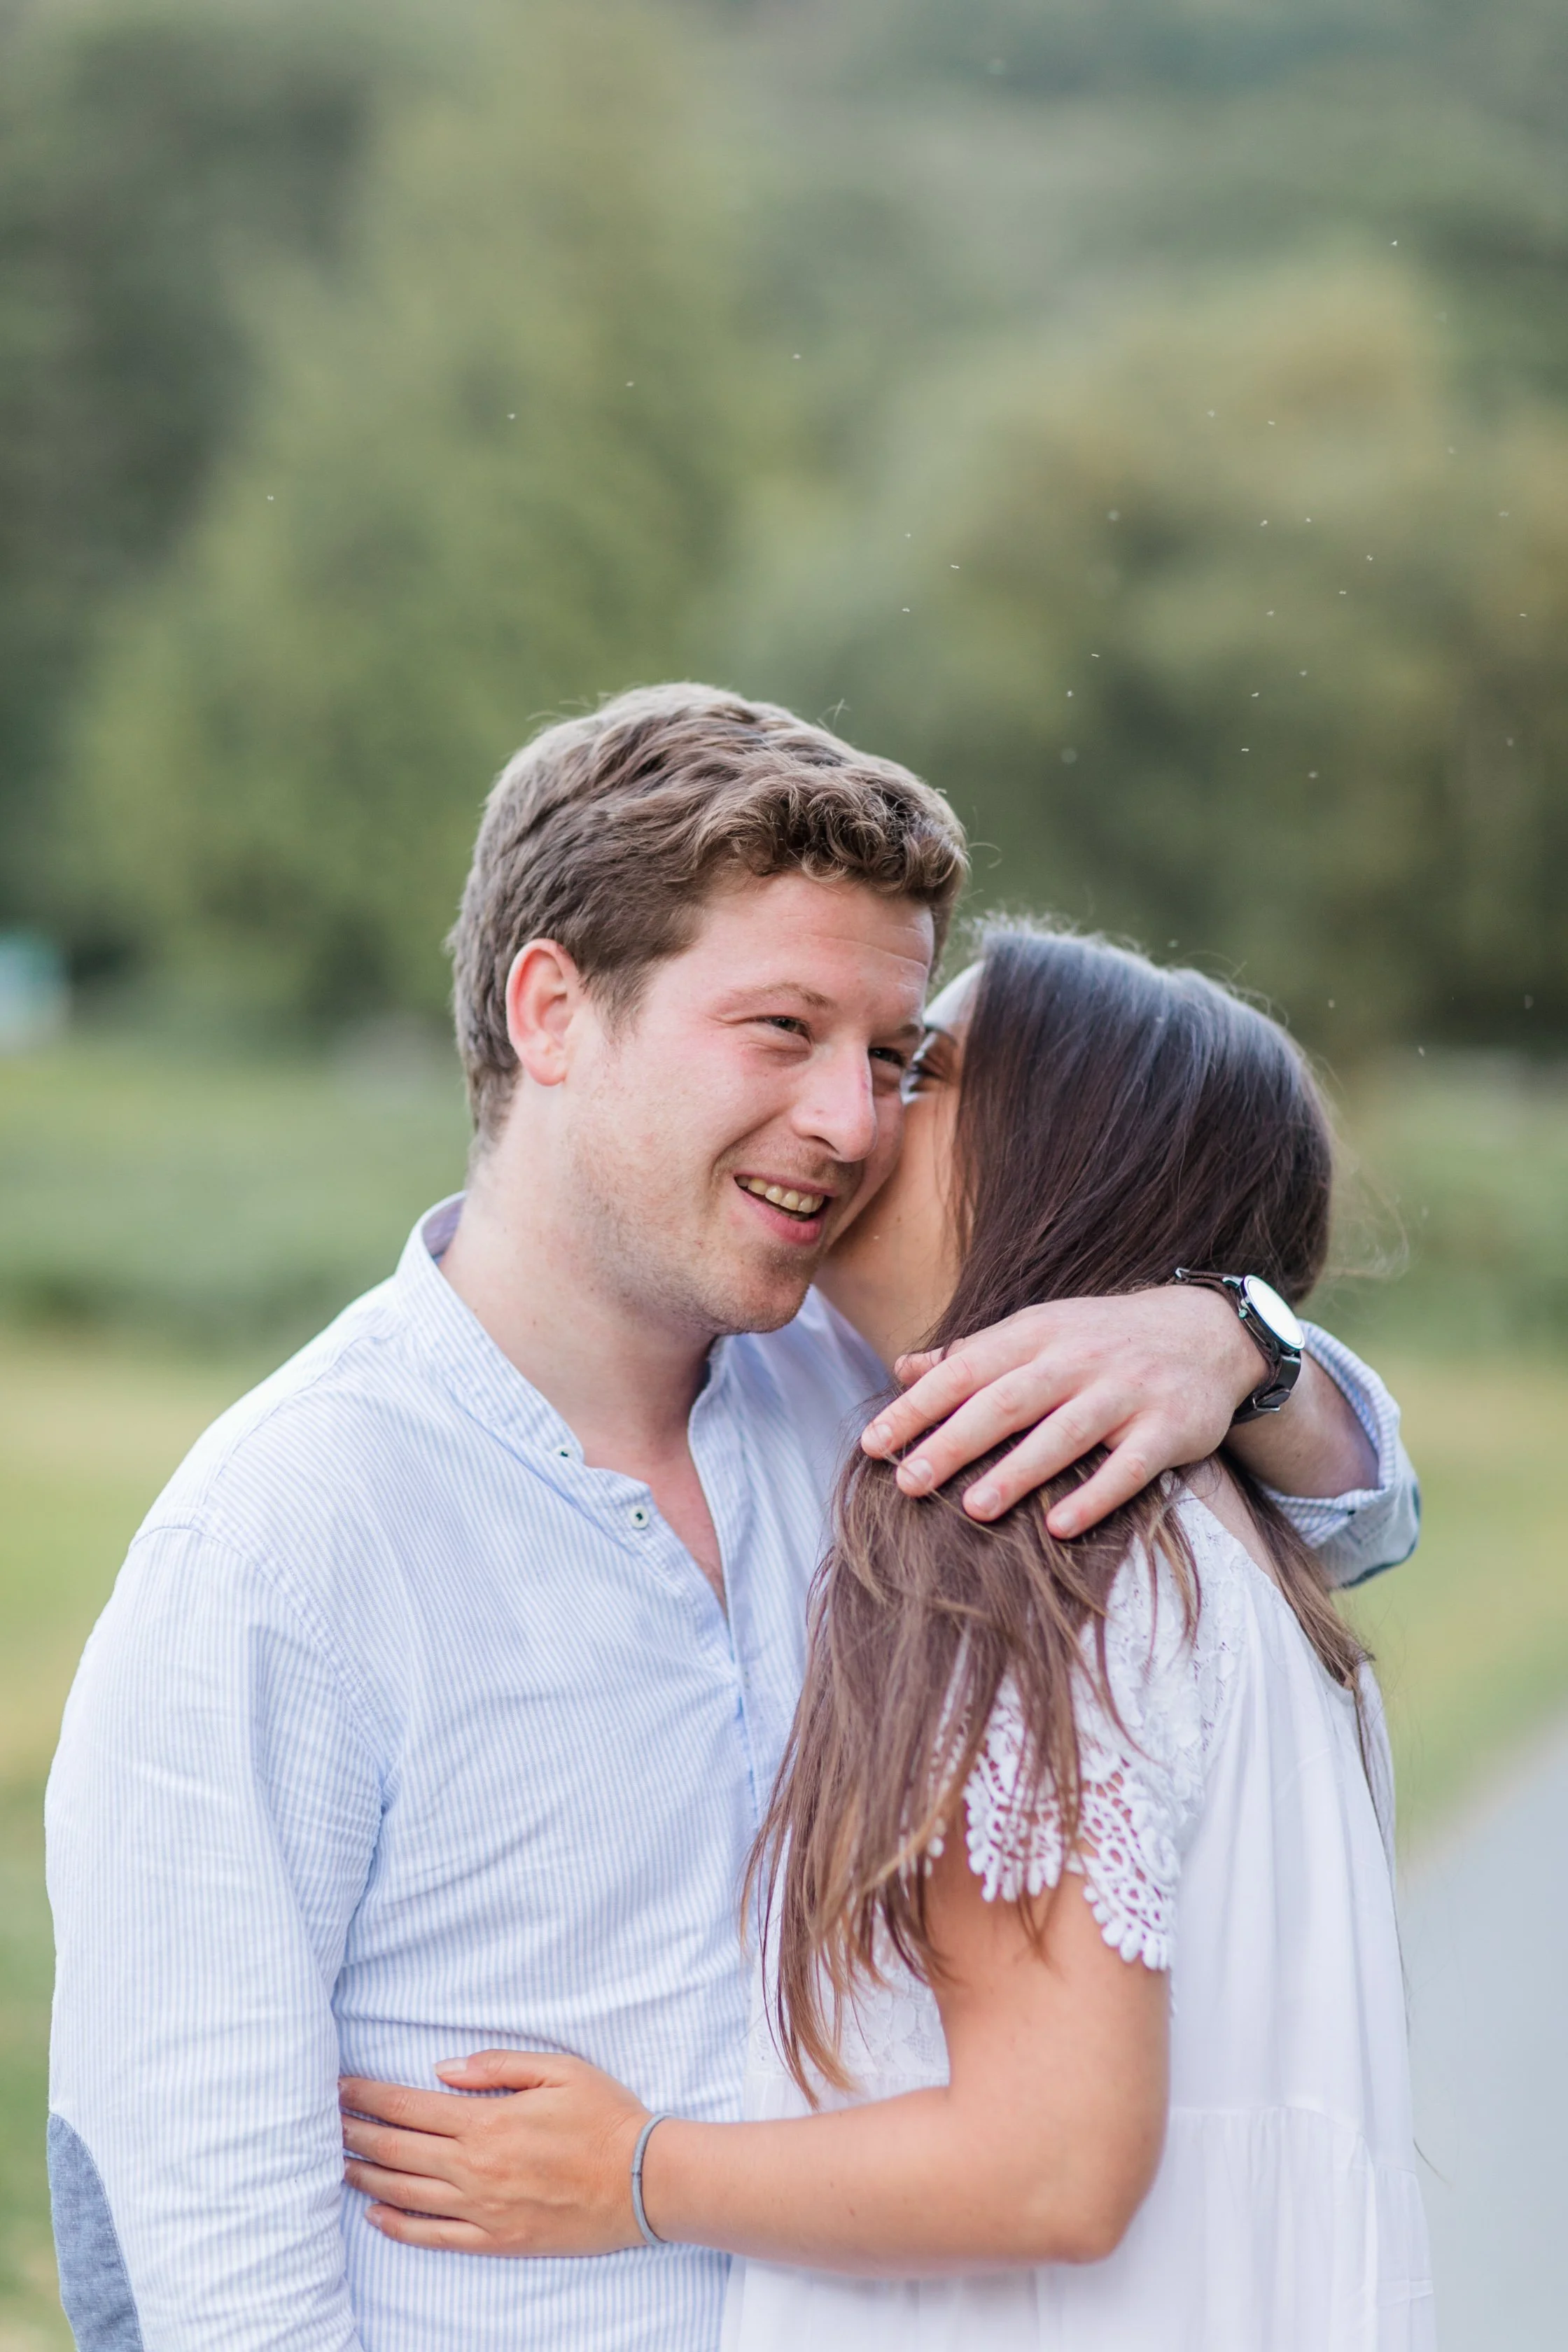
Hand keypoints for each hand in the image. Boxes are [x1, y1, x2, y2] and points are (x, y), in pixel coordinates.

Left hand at [339, 2050, 648, 2255]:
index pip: (409, 2107)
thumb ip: (497, 2065)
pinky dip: (399, 2226)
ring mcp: (482, 2208)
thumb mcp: (559, 2069)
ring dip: (367, 2175)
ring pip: (407, 2192)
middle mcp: (475, 2167)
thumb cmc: (605, 2118)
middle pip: (397, 2149)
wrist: (643, 2182)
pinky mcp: (496, 2240)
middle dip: (355, 2133)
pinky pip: (434, 2236)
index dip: (368, 2097)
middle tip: (323, 2122)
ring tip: (337, 2162)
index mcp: (488, 2120)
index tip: (339, 2087)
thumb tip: (441, 2071)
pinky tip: (377, 2214)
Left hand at [860, 1287, 1259, 1534]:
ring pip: (1065, 1433)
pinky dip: (1094, 1495)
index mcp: (1037, 1334)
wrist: (1209, 1331)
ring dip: (1018, 1471)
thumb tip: (904, 1367)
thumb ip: (974, 1352)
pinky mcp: (1169, 1428)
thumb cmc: (1103, 1339)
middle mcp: (1079, 1359)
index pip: (965, 1369)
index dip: (917, 1407)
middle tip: (908, 1482)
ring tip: (972, 1509)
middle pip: (1007, 1401)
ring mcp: (1126, 1392)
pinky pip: (1129, 1467)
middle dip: (954, 1441)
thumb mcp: (1040, 1331)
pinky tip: (1058, 1526)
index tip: (873, 1444)